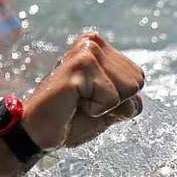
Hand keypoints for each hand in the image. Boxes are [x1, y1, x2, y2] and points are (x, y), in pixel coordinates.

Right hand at [21, 32, 143, 148]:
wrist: (37, 133)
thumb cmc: (69, 119)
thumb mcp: (108, 111)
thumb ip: (128, 102)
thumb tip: (139, 101)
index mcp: (99, 47)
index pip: (138, 78)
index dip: (120, 100)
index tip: (91, 100)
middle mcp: (92, 43)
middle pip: (136, 83)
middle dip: (115, 102)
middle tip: (83, 102)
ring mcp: (85, 52)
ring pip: (128, 90)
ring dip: (105, 106)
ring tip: (77, 102)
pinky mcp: (79, 67)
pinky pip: (112, 99)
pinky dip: (96, 110)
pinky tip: (72, 104)